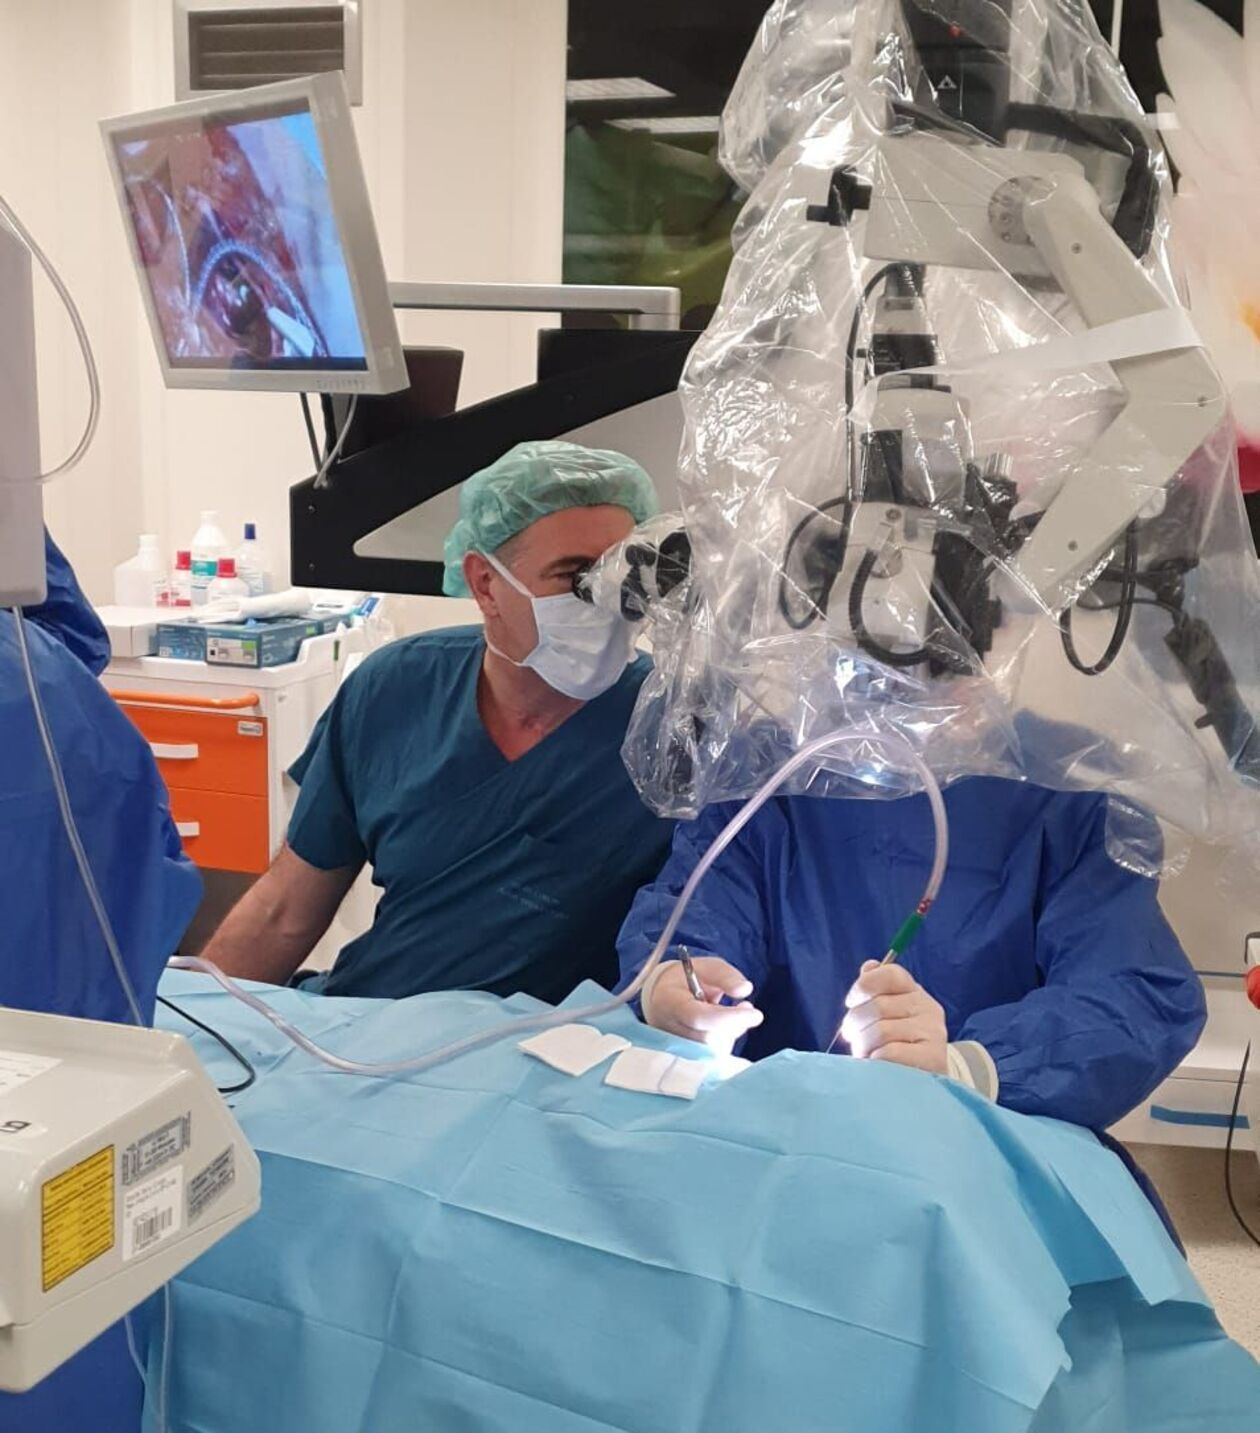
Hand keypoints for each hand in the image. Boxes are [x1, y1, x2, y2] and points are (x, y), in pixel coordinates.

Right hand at [643, 957, 763, 1054]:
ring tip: (728, 1014)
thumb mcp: (706, 967)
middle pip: (709, 1039)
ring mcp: (676, 1048)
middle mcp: (670, 1030)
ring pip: (715, 1052)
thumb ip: (725, 976)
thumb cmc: (685, 981)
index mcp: (671, 1002)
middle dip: (734, 1024)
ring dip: (731, 1033)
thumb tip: (745, 990)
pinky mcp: (686, 1060)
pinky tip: (724, 1028)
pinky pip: (714, 1058)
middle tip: (744, 1007)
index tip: (755, 1014)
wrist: (661, 998)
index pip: (699, 1018)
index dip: (729, 1018)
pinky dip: (726, 1042)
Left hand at [838, 961, 947, 1074]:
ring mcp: (933, 1033)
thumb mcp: (887, 1013)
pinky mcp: (933, 1059)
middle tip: (852, 1038)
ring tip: (864, 1054)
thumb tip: (868, 967)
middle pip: (879, 1006)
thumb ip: (875, 990)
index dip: (863, 986)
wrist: (924, 1080)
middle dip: (855, 1024)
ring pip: (881, 1031)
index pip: (890, 974)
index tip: (851, 1003)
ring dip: (863, 1045)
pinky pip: (891, 1053)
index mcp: (913, 991)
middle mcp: (927, 1008)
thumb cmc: (896, 1042)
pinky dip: (876, 1060)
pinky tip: (877, 1065)